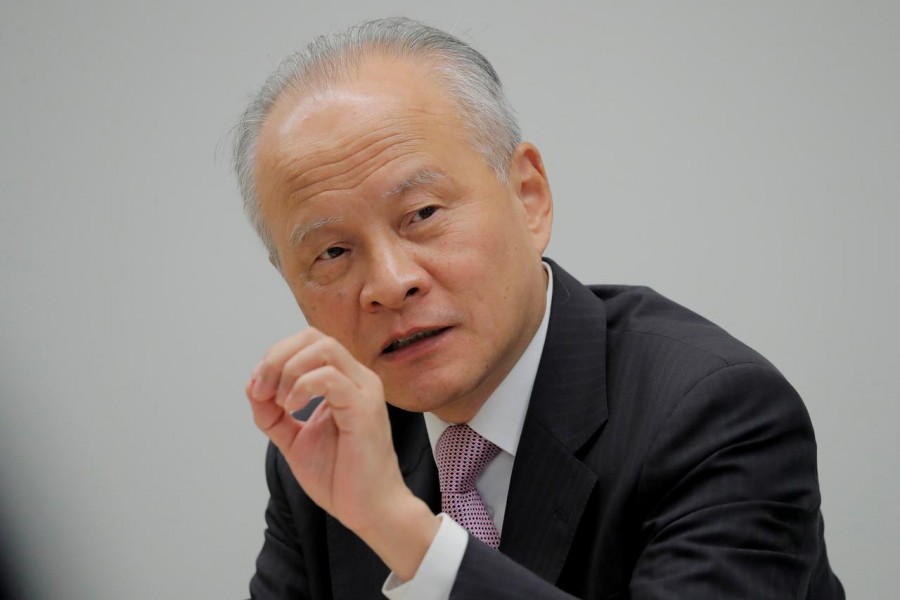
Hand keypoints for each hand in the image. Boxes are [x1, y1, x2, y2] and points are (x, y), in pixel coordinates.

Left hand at [246, 328, 438, 579]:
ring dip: (288, 369)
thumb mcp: (294, 439)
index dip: (276, 357)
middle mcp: (358, 378)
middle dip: (277, 357)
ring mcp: (364, 390)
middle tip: (262, 391)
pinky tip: (293, 408)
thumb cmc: (340, 476)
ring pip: (324, 348)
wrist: (368, 510)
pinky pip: (330, 378)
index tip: (257, 390)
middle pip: (313, 337)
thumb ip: (273, 414)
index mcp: (344, 381)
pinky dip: (302, 387)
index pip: (308, 343)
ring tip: (279, 401)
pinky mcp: (365, 408)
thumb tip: (252, 388)